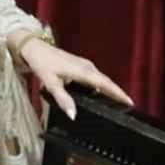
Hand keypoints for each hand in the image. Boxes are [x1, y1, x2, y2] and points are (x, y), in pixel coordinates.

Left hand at [16, 37, 133, 120]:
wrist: (35, 48)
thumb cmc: (42, 64)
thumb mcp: (51, 83)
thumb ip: (63, 99)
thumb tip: (73, 115)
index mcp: (82, 71)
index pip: (105, 84)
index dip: (118, 93)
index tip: (130, 103)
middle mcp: (87, 67)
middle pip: (106, 82)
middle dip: (117, 93)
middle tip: (127, 107)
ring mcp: (85, 65)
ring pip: (101, 79)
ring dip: (109, 89)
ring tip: (117, 103)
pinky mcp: (81, 65)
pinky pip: (95, 77)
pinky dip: (100, 85)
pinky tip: (100, 94)